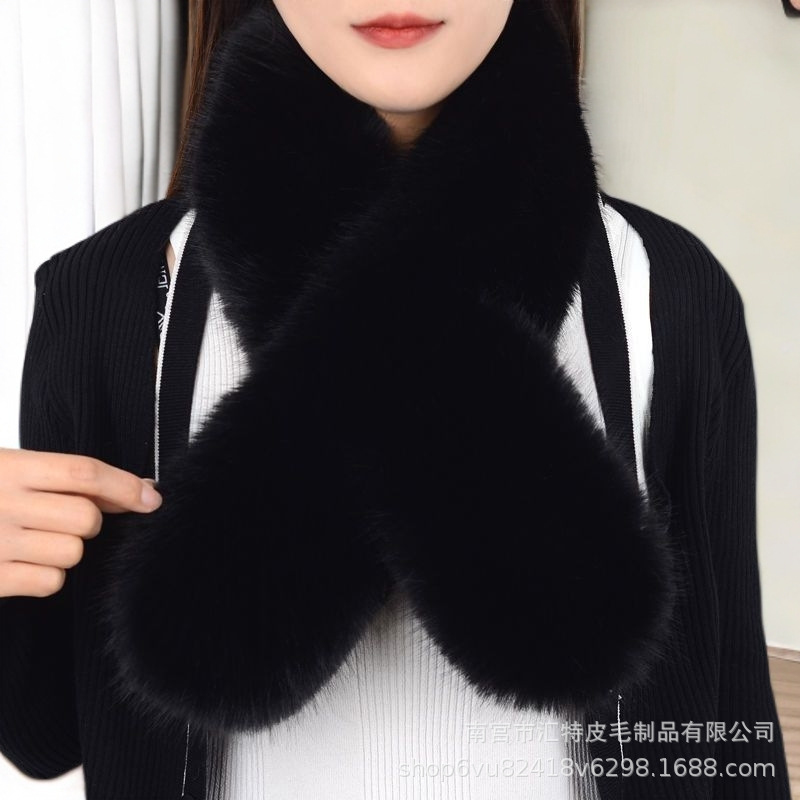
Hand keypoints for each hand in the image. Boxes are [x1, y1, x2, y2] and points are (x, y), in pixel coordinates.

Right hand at [0, 448, 161, 597]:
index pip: (83, 472)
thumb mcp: (9, 469)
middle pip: (86, 518)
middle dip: (88, 521)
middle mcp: (0, 503)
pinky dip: (46, 576)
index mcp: (8, 467)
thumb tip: (143, 491)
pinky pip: (51, 582)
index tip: (152, 498)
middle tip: (59, 518)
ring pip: (73, 552)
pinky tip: (20, 563)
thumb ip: (67, 477)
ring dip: (65, 549)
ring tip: (32, 540)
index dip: (125, 485)